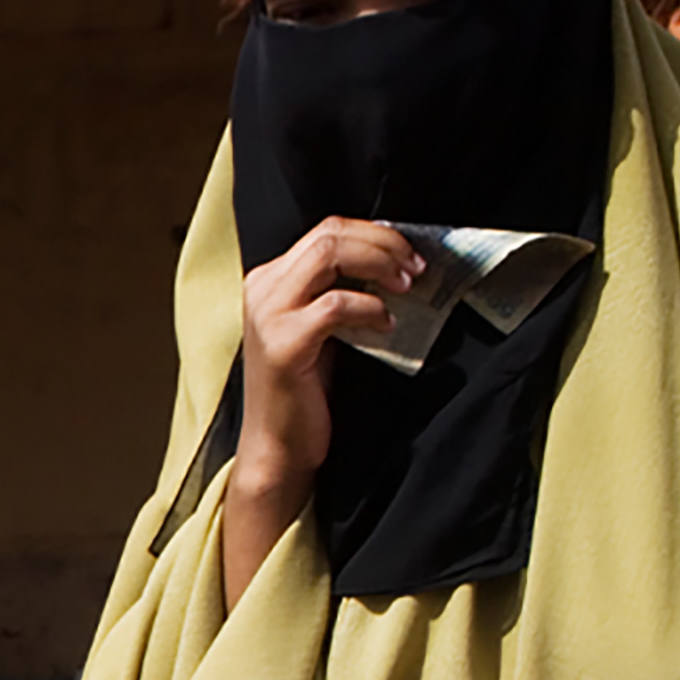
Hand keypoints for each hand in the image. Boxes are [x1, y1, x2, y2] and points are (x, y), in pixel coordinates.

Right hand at [221, 217, 418, 604]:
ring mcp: (268, 314)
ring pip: (328, 255)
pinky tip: (386, 325)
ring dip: (378, 264)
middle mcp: (263, 288)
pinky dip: (369, 308)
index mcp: (270, 280)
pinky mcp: (284, 343)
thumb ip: (340, 292)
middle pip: (329, 234)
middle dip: (382, 243)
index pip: (326, 231)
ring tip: (407, 286)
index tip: (409, 253)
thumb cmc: (305, 391)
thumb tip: (393, 266)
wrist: (278, 447)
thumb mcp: (321, 330)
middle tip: (417, 267)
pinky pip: (336, 304)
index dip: (374, 234)